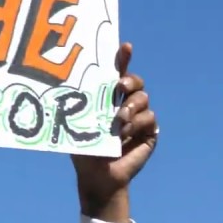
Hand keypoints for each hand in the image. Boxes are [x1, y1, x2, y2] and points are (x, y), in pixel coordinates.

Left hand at [72, 42, 157, 220]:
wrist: (99, 176)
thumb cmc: (85, 150)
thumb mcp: (79, 123)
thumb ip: (83, 105)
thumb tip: (72, 83)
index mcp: (109, 98)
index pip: (118, 72)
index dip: (123, 57)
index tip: (125, 46)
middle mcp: (127, 104)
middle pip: (136, 81)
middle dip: (130, 80)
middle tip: (119, 87)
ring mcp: (140, 118)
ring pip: (144, 98)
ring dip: (131, 107)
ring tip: (119, 122)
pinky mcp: (150, 132)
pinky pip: (150, 118)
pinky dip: (138, 124)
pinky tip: (126, 134)